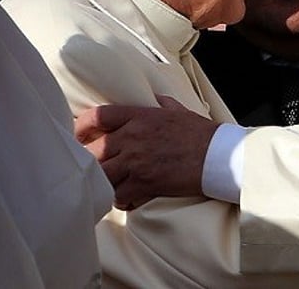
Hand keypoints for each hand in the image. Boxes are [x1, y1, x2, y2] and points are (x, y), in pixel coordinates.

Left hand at [74, 95, 218, 209]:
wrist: (220, 156)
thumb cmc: (202, 134)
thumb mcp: (180, 111)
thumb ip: (163, 104)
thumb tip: (155, 98)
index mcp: (140, 116)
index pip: (98, 116)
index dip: (81, 126)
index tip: (78, 136)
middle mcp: (133, 137)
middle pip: (93, 151)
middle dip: (90, 161)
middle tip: (93, 167)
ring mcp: (137, 162)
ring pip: (102, 176)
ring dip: (104, 182)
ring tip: (111, 185)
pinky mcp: (145, 184)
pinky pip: (119, 197)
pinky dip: (120, 200)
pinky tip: (128, 199)